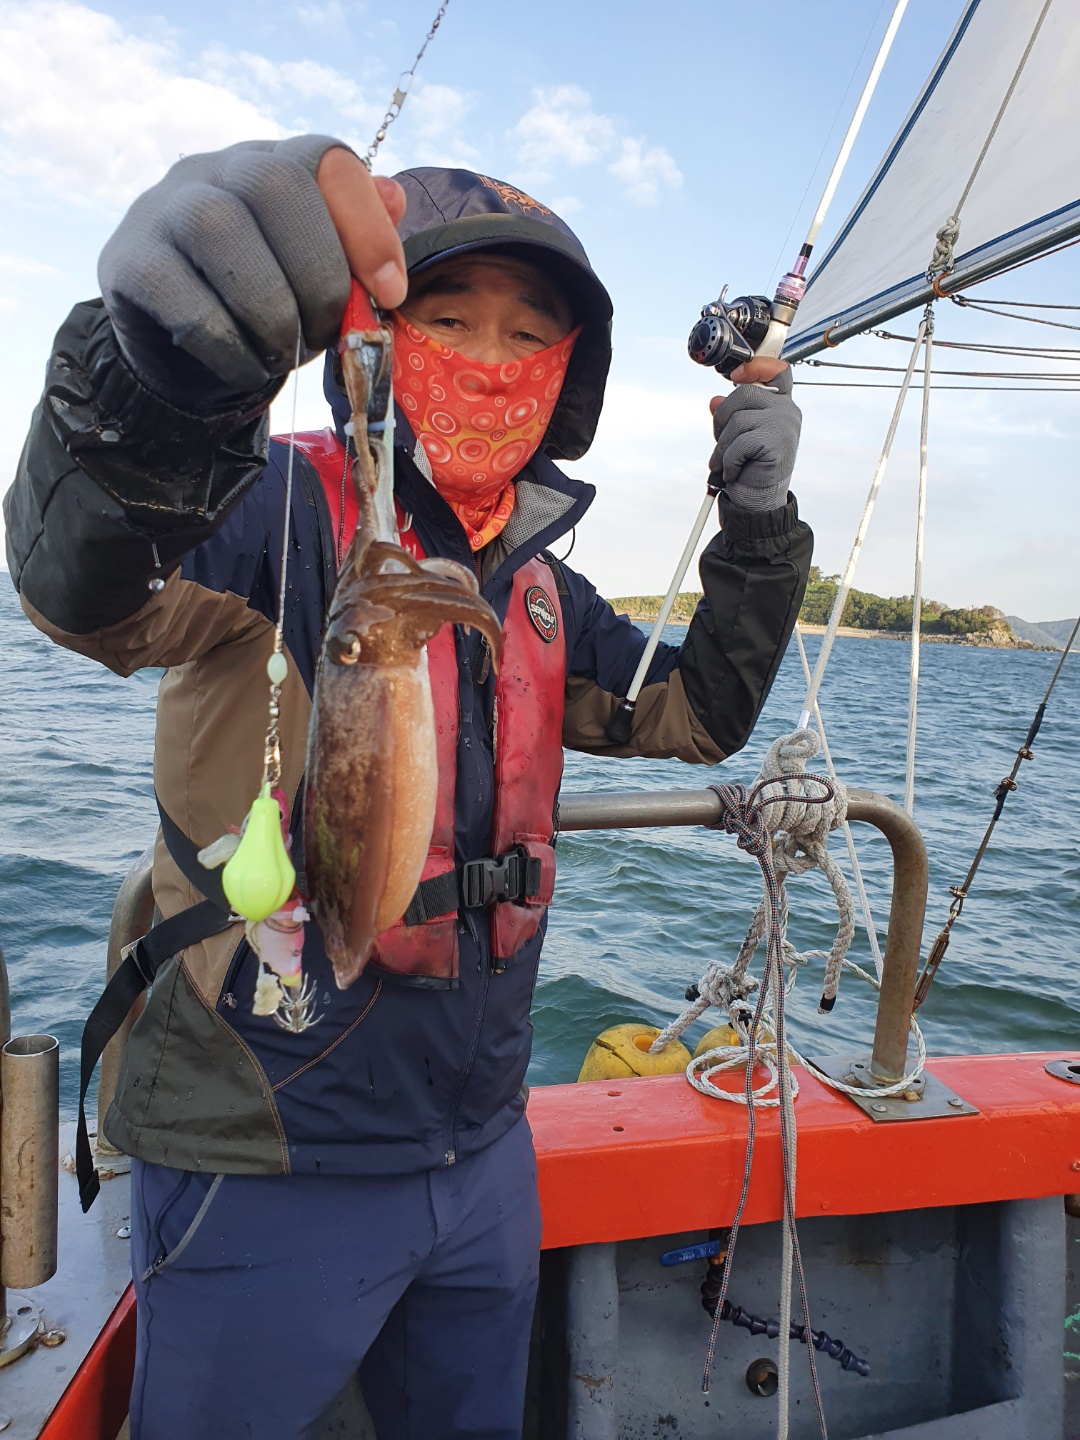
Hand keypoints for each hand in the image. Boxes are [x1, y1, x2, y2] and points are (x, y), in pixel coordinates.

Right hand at [98, 137, 407, 402]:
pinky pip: (179, 292)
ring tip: (285, 355)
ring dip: (271, 310)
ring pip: (221, 231)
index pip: (326, 159)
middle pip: (275, 185)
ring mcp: (163, 209)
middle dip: (319, 272)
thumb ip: (357, 246)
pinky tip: (246, 368)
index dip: (367, 226)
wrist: (179, 354)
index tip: (391, 293)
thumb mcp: (317, 281)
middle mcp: (214, 170)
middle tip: (328, 332)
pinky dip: (226, 342)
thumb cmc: (262, 308)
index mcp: (272, 166)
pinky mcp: (129, 262)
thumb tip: (396, 198)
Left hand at [708, 361, 800, 510]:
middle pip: (744, 393)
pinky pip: (740, 442)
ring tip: (724, 464)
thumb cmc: (749, 466)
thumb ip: (730, 416)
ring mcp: (785, 425)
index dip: (756, 366)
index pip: (777, 370)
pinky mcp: (778, 443)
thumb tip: (714, 401)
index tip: (735, 377)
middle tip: (720, 443)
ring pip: (737, 420)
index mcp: (780, 404)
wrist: (759, 500)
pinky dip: (729, 460)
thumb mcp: (736, 436)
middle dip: (722, 419)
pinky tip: (733, 471)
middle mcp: (787, 410)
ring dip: (722, 446)